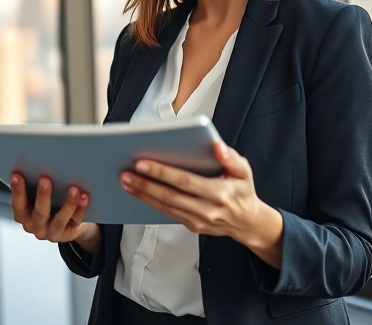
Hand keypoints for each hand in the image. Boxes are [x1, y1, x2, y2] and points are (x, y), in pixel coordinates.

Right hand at [10, 173, 96, 247]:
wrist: (67, 226)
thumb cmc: (48, 205)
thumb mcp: (35, 198)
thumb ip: (33, 186)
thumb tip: (36, 163)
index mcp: (24, 216)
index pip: (18, 204)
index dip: (17, 191)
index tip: (17, 175)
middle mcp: (37, 226)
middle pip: (40, 212)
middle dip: (42, 195)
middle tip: (45, 179)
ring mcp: (53, 232)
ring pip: (60, 219)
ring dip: (67, 204)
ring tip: (73, 189)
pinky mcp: (69, 233)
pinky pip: (76, 220)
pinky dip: (80, 208)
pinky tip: (84, 197)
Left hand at [120, 141, 264, 243]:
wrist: (247, 222)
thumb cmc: (243, 191)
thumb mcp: (244, 171)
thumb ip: (231, 158)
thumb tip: (216, 146)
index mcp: (219, 193)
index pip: (185, 182)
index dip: (162, 173)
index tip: (141, 163)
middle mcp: (207, 210)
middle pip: (169, 196)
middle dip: (144, 184)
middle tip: (124, 173)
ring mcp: (198, 221)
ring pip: (164, 207)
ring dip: (142, 194)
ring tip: (125, 181)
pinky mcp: (191, 226)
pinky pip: (167, 213)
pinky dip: (150, 203)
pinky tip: (138, 192)